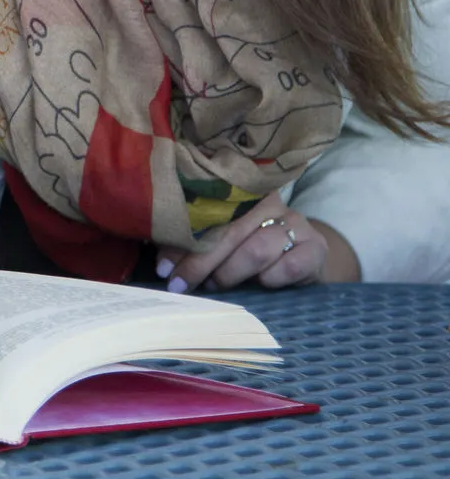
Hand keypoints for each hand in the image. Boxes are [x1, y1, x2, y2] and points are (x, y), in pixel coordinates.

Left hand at [156, 191, 357, 291]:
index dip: (182, 242)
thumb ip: (192, 246)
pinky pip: (289, 265)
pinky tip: (260, 283)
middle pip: (229, 231)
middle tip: (180, 285)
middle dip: (199, 263)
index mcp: (240, 193)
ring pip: (257, 249)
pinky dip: (270, 278)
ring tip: (215, 285)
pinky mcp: (315, 248)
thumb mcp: (220, 242)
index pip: (206, 213)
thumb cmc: (249, 247)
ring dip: (231, 272)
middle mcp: (269, 202)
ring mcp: (296, 223)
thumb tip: (163, 266)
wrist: (303, 258)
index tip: (163, 269)